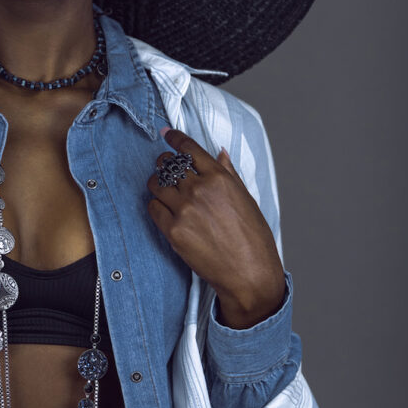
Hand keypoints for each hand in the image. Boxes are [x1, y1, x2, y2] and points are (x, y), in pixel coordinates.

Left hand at [147, 129, 285, 328]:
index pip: (189, 149)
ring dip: (158, 183)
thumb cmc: (253, 238)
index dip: (174, 138)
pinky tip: (166, 209)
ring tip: (165, 190)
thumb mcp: (246, 199)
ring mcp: (184, 210)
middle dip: (165, 163)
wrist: (249, 273)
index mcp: (220, 178)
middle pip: (168, 164)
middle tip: (167, 168)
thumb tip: (219, 153)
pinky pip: (153, 207)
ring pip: (156, 184)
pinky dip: (156, 205)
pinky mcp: (173, 230)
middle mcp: (200, 190)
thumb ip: (229, 174)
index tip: (167, 135)